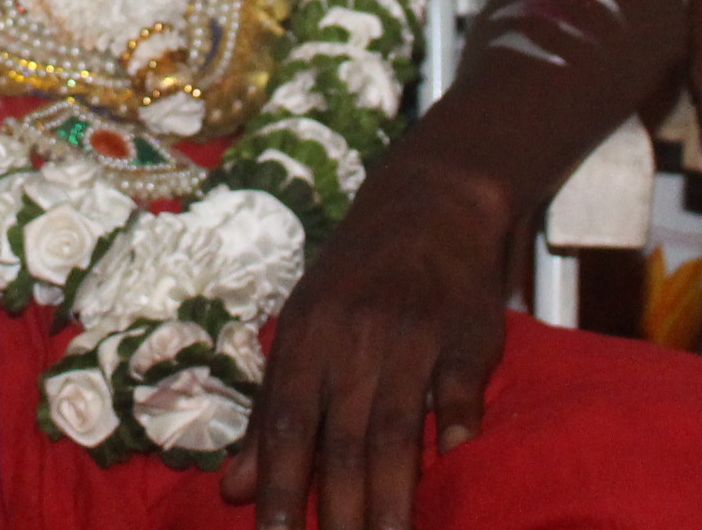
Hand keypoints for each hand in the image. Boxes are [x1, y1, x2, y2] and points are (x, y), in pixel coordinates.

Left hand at [220, 154, 510, 529]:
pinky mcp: (467, 335)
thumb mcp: (303, 329)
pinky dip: (456, 427)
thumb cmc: (354, 278)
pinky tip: (453, 465)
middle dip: (338, 511)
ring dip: (392, 496)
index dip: (279, 486)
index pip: (286, 422)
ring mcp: (413, 335)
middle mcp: (355, 336)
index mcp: (307, 335)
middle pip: (343, 438)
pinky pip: (461, 390)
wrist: (429, 202)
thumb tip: (234, 491)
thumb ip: (272, 414)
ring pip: (397, 428)